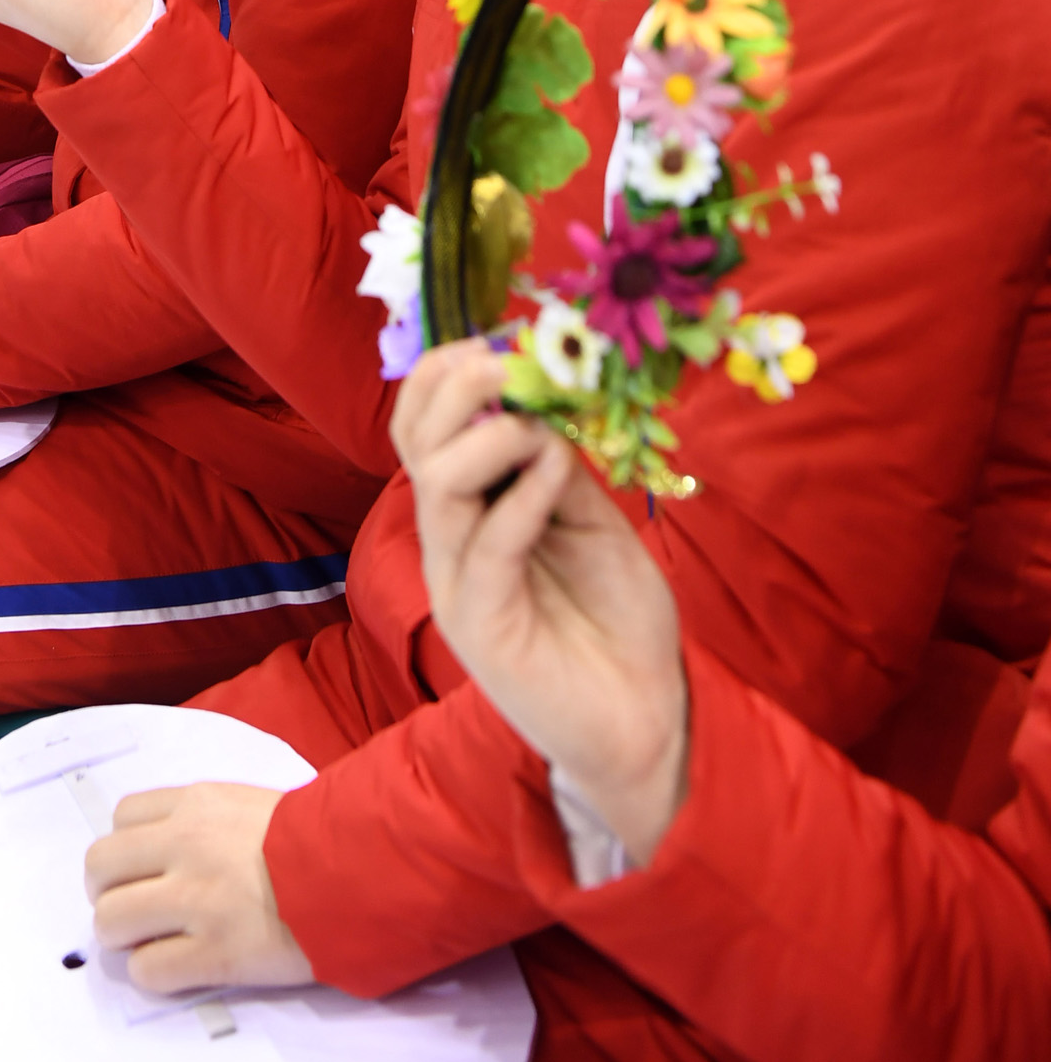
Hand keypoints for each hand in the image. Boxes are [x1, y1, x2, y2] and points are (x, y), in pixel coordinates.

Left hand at [85, 783, 311, 994]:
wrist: (359, 871)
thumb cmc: (316, 837)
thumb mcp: (251, 803)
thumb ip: (205, 820)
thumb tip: (170, 849)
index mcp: (195, 805)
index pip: (122, 817)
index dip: (127, 847)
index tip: (143, 868)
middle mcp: (184, 847)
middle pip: (100, 866)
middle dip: (108, 891)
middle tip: (132, 909)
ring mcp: (195, 901)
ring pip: (112, 920)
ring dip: (124, 936)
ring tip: (149, 942)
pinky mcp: (214, 953)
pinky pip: (148, 969)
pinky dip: (153, 973)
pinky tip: (177, 967)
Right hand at [391, 341, 687, 866]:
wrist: (648, 724)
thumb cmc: (619, 621)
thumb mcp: (590, 520)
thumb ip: (555, 467)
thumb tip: (539, 400)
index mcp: (469, 510)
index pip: (423, 425)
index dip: (450, 372)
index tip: (505, 337)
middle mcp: (449, 541)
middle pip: (413, 442)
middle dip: (453, 385)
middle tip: (508, 360)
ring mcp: (459, 584)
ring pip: (436, 485)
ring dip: (490, 435)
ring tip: (540, 428)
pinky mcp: (483, 626)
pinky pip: (488, 544)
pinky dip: (522, 494)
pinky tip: (556, 471)